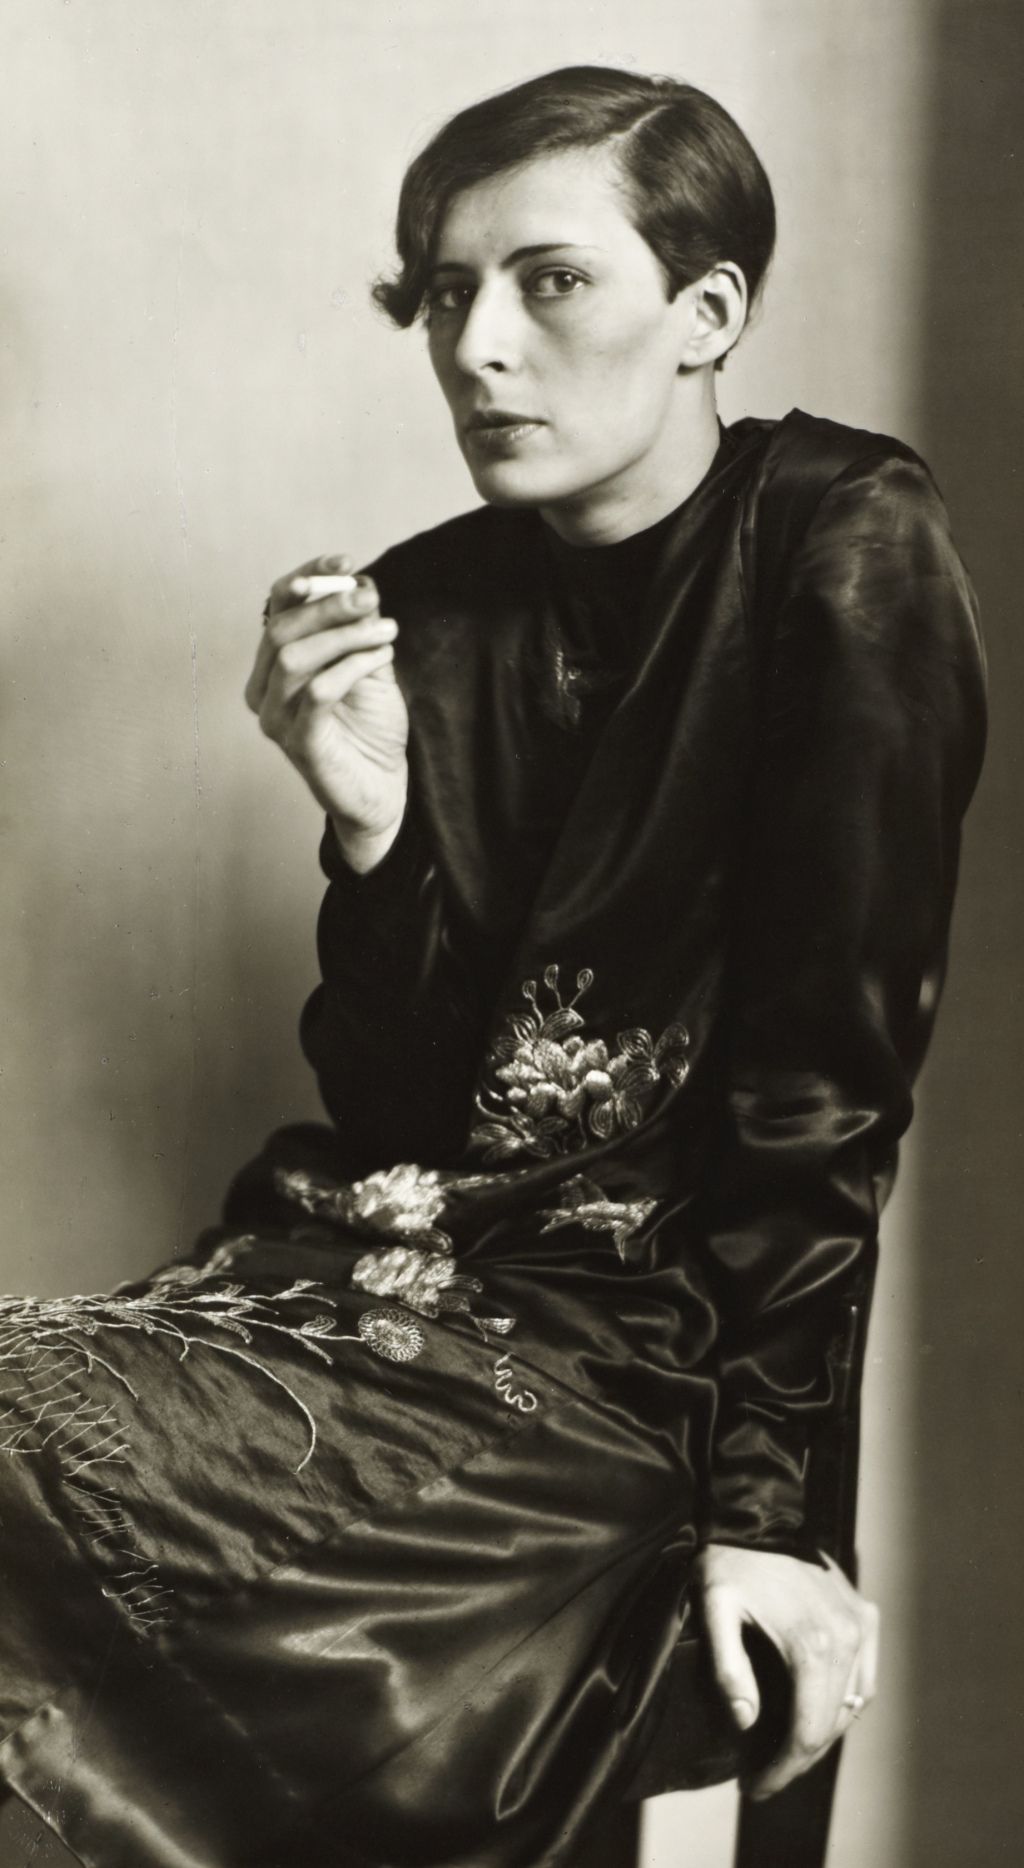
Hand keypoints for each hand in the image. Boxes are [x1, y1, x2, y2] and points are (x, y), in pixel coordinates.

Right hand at [245, 552, 408, 868]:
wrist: (382, 790)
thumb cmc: (370, 728)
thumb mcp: (369, 666)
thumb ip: (359, 629)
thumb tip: (361, 584)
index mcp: (272, 666)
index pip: (277, 608)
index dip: (306, 578)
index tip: (346, 561)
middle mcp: (263, 691)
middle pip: (280, 629)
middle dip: (327, 605)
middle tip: (371, 597)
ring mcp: (277, 720)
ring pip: (293, 657)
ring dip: (343, 635)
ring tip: (387, 631)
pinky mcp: (300, 745)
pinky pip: (317, 693)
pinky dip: (350, 666)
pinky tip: (381, 656)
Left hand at [697, 1543, 878, 1798]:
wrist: (757, 1513)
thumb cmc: (730, 1561)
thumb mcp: (714, 1609)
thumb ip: (728, 1668)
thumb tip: (746, 1722)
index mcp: (812, 1644)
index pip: (806, 1732)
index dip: (782, 1769)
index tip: (753, 1786)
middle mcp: (847, 1638)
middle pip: (830, 1725)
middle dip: (797, 1759)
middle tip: (763, 1775)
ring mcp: (861, 1626)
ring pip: (852, 1705)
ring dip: (822, 1733)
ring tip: (787, 1750)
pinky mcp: (865, 1615)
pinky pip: (865, 1677)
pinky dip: (846, 1703)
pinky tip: (821, 1712)